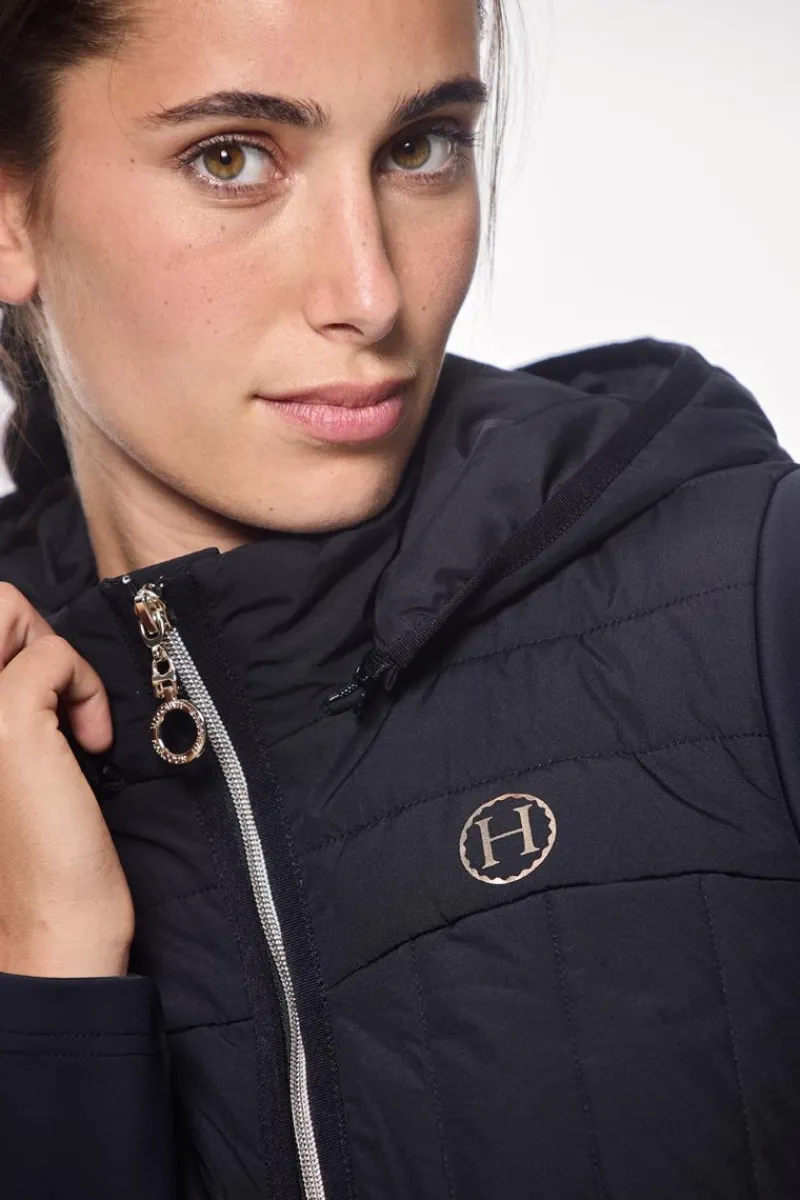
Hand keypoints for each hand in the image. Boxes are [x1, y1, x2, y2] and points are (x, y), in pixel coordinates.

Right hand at [0, 583, 132, 976]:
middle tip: (58, 703)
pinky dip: (88, 688)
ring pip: (5, 608)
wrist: (48, 935)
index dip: (15, 650)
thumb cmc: (38, 862)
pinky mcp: (6, 721)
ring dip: (53, 656)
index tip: (47, 704)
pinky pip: (56, 655)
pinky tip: (93, 744)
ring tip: (69, 722)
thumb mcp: (13, 768)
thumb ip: (15, 709)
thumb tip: (34, 658)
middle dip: (33, 640)